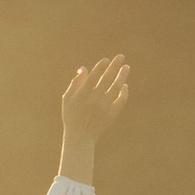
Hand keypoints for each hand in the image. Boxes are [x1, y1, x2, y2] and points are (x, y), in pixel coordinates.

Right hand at [58, 54, 128, 181]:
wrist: (80, 137)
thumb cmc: (71, 115)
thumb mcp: (68, 98)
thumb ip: (75, 83)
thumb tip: (85, 68)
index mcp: (83, 94)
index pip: (94, 77)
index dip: (100, 67)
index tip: (106, 60)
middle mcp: (95, 99)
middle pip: (107, 79)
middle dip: (114, 66)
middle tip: (121, 56)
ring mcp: (105, 107)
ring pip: (116, 88)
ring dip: (122, 76)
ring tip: (126, 67)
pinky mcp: (112, 114)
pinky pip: (121, 100)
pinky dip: (124, 92)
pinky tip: (124, 85)